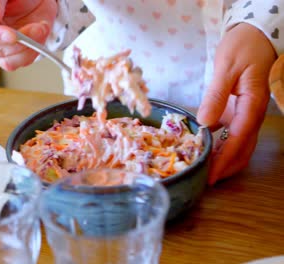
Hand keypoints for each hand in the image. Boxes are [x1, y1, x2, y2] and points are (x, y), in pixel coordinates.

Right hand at [0, 0, 56, 70]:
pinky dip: (36, 49)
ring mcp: (0, 49)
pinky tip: (40, 32)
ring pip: (11, 61)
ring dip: (30, 47)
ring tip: (41, 27)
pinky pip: (24, 61)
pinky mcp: (15, 55)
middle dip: (20, 42)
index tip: (12, 36)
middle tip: (37, 28)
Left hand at [197, 23, 275, 184]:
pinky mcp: (240, 111)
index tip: (210, 175)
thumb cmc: (242, 48)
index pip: (238, 140)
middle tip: (206, 180)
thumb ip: (216, 96)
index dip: (224, 160)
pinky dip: (223, 146)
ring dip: (226, 160)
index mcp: (252, 105)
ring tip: (206, 171)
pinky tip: (208, 151)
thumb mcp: (226, 68)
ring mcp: (248, 114)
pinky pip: (234, 134)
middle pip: (243, 149)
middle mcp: (253, 114)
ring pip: (240, 145)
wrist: (256, 36)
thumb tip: (205, 123)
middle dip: (226, 168)